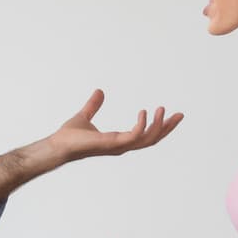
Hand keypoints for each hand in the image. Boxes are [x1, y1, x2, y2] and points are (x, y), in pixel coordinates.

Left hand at [45, 90, 183, 164]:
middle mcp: (121, 146)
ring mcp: (118, 146)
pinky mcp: (112, 144)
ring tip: (162, 109)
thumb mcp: (85, 115)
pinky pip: (134, 136)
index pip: (145, 136)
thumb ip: (93, 105)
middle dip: (167, 128)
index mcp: (119, 140)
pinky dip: (141, 126)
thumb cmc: (69, 136)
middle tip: (180, 115)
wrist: (57, 145)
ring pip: (147, 139)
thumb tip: (99, 91)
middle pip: (152, 139)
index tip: (168, 113)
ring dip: (158, 126)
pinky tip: (143, 112)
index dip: (159, 126)